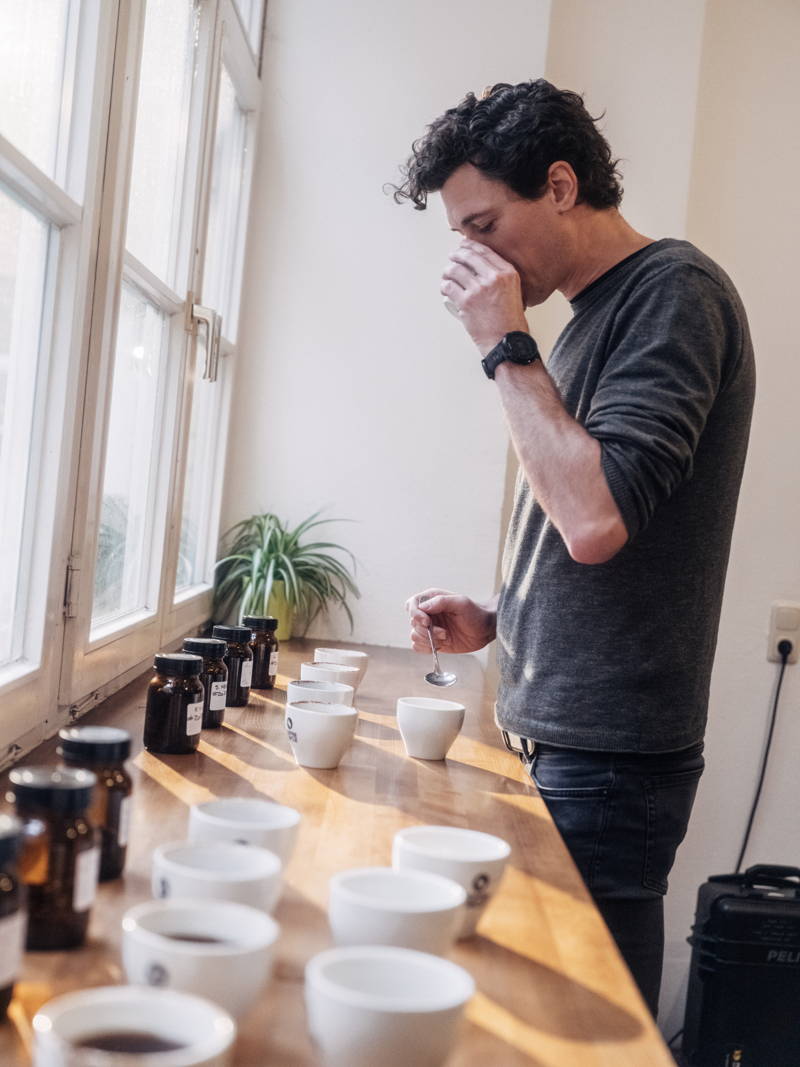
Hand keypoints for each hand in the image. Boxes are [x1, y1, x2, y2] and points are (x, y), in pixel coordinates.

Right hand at [405, 588, 496, 653]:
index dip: (415, 614)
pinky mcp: (432, 641)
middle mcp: (427, 613)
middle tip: (444, 633)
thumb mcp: (461, 603)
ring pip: (414, 636)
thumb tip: (423, 607)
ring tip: (445, 638)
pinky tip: (440, 645)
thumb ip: (442, 602)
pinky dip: (426, 648)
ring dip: (428, 640)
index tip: (427, 622)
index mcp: (431, 600)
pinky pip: (418, 647)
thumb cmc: (475, 613)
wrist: (484, 630)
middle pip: (412, 623)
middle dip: (427, 631)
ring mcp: (429, 628)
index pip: (412, 605)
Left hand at [440, 240, 528, 355]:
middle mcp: (493, 278)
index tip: (463, 245)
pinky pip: (448, 287)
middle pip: (468, 257)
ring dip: (447, 271)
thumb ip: (500, 277)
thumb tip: (481, 266)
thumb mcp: (513, 291)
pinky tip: (444, 288)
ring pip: (454, 270)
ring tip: (446, 275)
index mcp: (507, 273)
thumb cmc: (510, 321)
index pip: (484, 251)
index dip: (470, 246)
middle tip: (452, 258)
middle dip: (456, 255)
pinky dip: (444, 286)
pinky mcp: (466, 302)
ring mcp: (478, 289)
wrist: (506, 340)